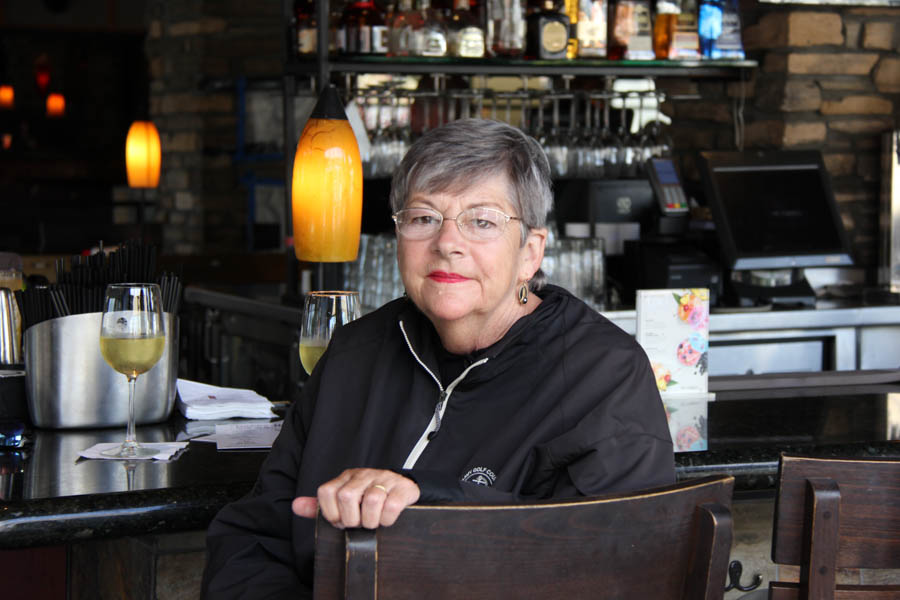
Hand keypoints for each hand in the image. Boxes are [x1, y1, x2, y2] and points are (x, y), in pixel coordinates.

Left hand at [292, 468, 419, 528]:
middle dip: (350, 518)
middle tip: (357, 524)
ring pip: (372, 500)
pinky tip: (386, 520)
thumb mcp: (343, 500)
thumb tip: (296, 506)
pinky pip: (392, 505)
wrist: (402, 488)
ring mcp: (384, 479)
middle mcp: (364, 475)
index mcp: (346, 477)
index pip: (326, 492)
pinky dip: (387, 519)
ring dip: (370, 521)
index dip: (330, 513)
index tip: (339, 521)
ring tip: (372, 523)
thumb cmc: (368, 498)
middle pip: (347, 496)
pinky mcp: (402, 488)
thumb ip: (320, 505)